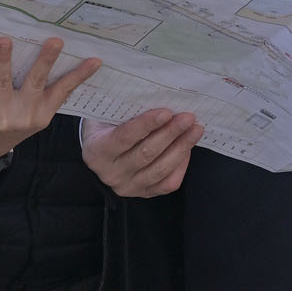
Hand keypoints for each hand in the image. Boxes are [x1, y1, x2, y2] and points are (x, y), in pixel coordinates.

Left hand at [0, 37, 101, 166]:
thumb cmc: (13, 123)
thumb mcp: (34, 116)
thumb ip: (45, 95)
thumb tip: (61, 59)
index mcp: (42, 113)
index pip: (64, 90)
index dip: (79, 75)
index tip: (95, 60)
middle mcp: (24, 114)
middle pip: (36, 82)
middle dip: (45, 61)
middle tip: (55, 41)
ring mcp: (1, 114)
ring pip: (3, 81)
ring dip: (4, 60)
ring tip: (5, 40)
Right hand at [80, 108, 201, 196]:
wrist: (100, 148)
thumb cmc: (105, 126)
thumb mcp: (106, 114)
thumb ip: (124, 109)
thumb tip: (157, 97)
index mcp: (96, 151)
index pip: (124, 137)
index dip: (146, 124)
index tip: (166, 112)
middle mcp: (110, 173)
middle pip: (146, 154)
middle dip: (171, 133)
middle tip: (187, 118)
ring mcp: (128, 186)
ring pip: (160, 170)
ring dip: (181, 148)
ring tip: (195, 130)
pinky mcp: (144, 193)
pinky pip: (168, 183)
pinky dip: (181, 165)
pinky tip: (187, 148)